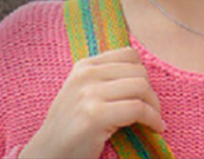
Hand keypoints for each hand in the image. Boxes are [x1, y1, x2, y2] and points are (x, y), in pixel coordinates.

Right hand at [19, 47, 165, 158]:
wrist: (48, 153)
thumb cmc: (69, 127)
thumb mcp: (81, 92)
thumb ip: (104, 79)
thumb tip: (142, 74)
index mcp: (84, 66)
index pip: (129, 55)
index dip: (143, 74)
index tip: (144, 93)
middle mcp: (86, 75)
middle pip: (139, 71)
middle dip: (151, 93)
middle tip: (152, 111)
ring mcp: (90, 94)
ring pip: (141, 88)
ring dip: (155, 107)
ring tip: (155, 120)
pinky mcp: (96, 115)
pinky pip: (138, 109)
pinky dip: (153, 119)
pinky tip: (155, 128)